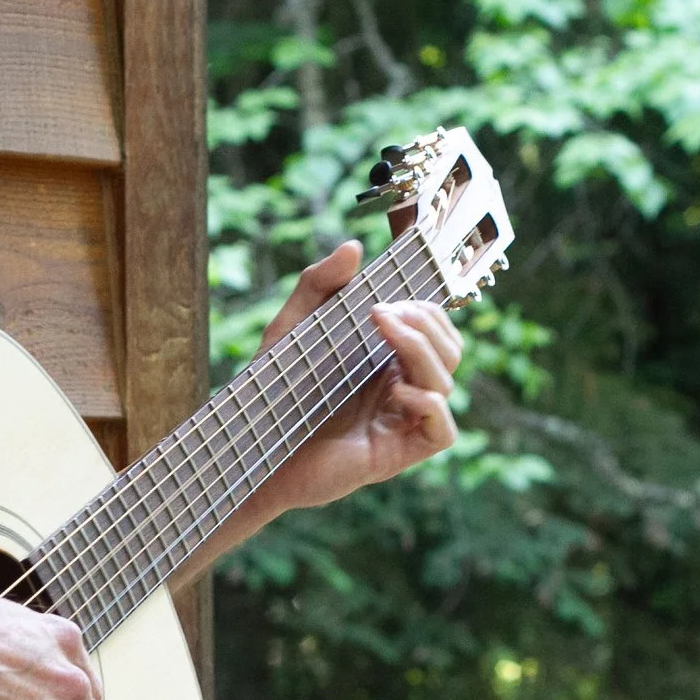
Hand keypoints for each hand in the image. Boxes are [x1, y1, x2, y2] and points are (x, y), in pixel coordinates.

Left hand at [254, 240, 463, 514]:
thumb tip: (354, 246)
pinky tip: (396, 390)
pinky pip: (443, 431)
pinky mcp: (397, 453)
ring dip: (423, 350)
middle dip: (426, 323)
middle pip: (449, 350)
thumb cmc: (272, 390)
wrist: (250, 445)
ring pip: (448, 382)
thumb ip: (318, 284)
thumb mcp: (291, 326)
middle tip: (381, 312)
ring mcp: (401, 421)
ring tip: (383, 332)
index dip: (425, 309)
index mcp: (386, 360)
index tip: (385, 298)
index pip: (435, 329)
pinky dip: (431, 405)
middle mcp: (401, 388)